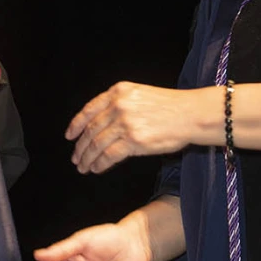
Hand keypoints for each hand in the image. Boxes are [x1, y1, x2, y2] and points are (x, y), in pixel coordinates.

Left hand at [67, 81, 198, 173]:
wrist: (191, 114)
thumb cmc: (172, 107)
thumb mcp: (141, 95)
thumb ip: (120, 104)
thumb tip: (102, 125)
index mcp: (119, 91)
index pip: (89, 109)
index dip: (76, 124)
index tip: (70, 136)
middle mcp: (119, 105)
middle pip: (91, 129)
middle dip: (81, 146)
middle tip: (76, 158)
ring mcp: (126, 122)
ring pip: (97, 144)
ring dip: (88, 158)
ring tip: (84, 167)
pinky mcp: (134, 140)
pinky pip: (109, 155)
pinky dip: (100, 164)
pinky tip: (97, 169)